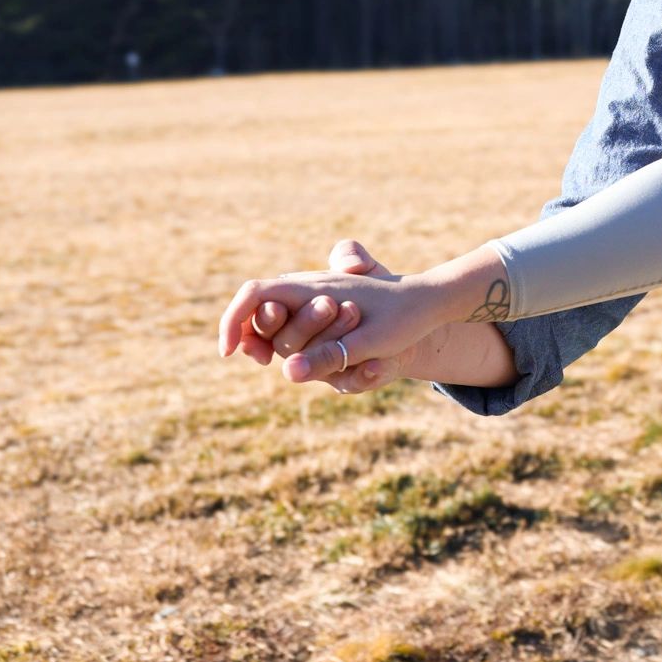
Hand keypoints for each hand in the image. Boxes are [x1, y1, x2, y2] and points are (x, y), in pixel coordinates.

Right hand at [235, 241, 422, 393]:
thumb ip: (328, 355)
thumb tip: (289, 373)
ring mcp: (317, 296)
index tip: (228, 351)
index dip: (233, 321)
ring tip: (285, 356)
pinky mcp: (328, 309)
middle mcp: (311, 287)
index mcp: (313, 287)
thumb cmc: (405, 317)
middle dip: (253, 332)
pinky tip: (303, 361)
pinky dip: (289, 341)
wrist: (432, 302)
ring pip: (277, 316)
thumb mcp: (371, 341)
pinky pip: (294, 322)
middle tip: (261, 358)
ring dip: (274, 338)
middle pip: (261, 306)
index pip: (253, 294)